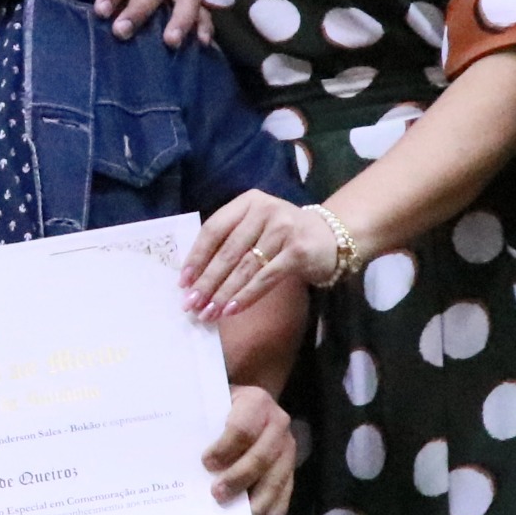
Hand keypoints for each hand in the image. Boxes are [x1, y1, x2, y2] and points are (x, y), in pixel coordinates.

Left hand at [180, 190, 306, 317]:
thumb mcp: (257, 227)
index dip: (197, 256)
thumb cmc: (284, 235)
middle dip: (207, 281)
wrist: (332, 237)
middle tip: (191, 304)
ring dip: (223, 293)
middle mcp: (265, 210)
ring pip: (245, 267)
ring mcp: (284, 229)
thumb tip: (195, 277)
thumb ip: (230, 242)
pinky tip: (231, 309)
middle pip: (227, 251)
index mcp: (248, 202)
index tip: (183, 281)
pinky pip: (265, 278)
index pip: (214, 228)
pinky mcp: (298, 251)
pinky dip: (246, 295)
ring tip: (207, 312)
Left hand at [203, 385, 298, 514]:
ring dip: (260, 500)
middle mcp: (277, 422)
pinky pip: (287, 489)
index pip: (242, 428)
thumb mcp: (212, 404)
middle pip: (261, 456)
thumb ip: (203, 423)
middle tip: (217, 495)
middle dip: (239, 478)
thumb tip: (184, 455)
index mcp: (255, 402)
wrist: (250, 403)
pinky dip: (276, 508)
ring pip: (277, 477)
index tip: (206, 463)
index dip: (225, 447)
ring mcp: (288, 446)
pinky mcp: (291, 465)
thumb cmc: (222, 406)